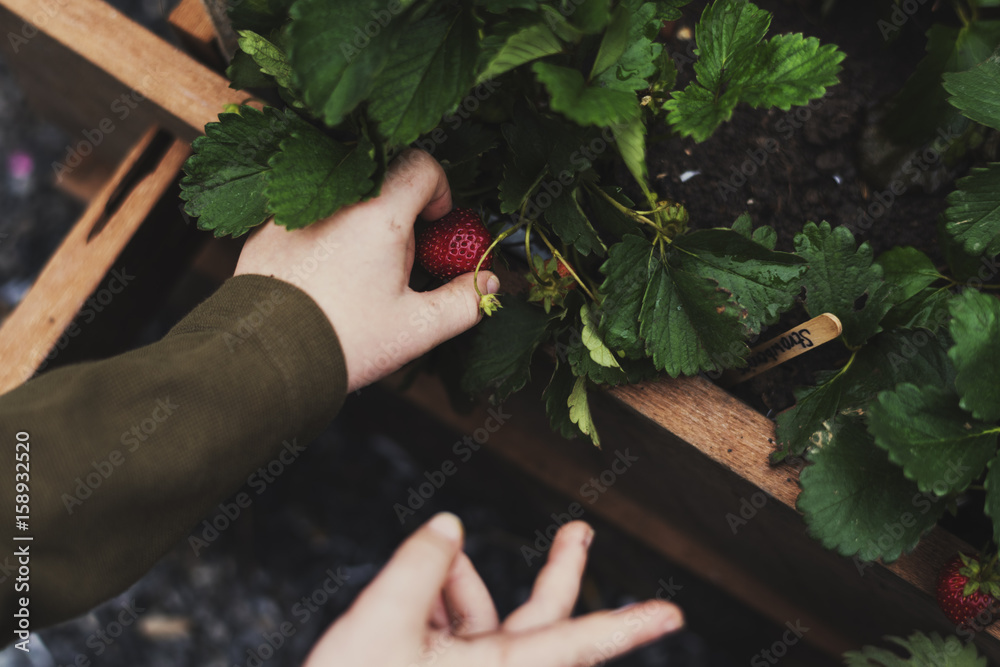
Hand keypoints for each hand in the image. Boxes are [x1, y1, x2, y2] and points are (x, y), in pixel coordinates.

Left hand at [234, 149, 499, 391]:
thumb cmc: (345, 341)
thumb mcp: (417, 328)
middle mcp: (334, 198)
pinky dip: (325, 234)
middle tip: (399, 262)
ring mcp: (294, 210)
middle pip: (382, 181)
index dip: (439, 190)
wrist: (266, 358)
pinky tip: (324, 279)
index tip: (435, 224)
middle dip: (400, 214)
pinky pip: (307, 216)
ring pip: (342, 197)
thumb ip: (464, 301)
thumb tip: (491, 283)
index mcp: (378, 212)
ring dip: (361, 223)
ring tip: (358, 275)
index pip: (421, 165)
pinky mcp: (266, 229)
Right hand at [303, 514, 683, 666]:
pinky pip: (456, 640)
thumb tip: (450, 524)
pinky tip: (416, 586)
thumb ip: (418, 567)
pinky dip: (438, 609)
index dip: (627, 627)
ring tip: (437, 558)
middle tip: (580, 530)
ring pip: (490, 626)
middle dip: (558, 572)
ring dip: (465, 585)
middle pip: (542, 621)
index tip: (673, 615)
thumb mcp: (378, 624)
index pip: (577, 644)